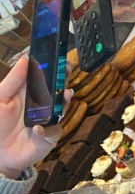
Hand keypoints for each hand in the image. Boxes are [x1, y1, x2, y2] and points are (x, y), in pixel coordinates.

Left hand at [0, 57, 71, 179]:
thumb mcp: (0, 99)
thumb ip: (12, 80)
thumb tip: (24, 60)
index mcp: (30, 93)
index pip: (44, 77)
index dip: (53, 67)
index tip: (58, 57)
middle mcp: (42, 105)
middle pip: (58, 89)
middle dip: (64, 79)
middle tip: (67, 69)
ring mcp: (48, 120)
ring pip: (61, 108)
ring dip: (64, 101)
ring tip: (65, 94)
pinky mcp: (49, 136)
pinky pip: (53, 131)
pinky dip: (46, 129)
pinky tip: (37, 128)